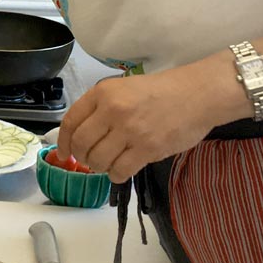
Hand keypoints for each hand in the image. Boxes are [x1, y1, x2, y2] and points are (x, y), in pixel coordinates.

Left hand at [56, 69, 217, 183]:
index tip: (64, 152)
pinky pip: (120, 171)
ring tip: (108, 163)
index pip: (71, 121)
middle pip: (82, 143)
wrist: (198, 94)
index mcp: (103, 93)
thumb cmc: (161, 91)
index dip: (63, 141)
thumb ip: (101, 108)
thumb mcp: (123, 88)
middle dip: (81, 157)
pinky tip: (121, 170)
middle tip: (89, 160)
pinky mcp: (147, 148)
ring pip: (98, 160)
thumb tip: (81, 135)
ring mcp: (130, 130)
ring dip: (99, 167)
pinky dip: (116, 175)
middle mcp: (113, 110)